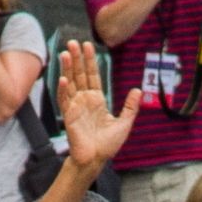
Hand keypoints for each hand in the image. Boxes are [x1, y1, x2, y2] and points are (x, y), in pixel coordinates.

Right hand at [56, 41, 140, 167]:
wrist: (96, 159)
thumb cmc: (108, 145)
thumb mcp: (124, 124)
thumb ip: (130, 107)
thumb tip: (138, 90)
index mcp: (97, 100)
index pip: (93, 76)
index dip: (90, 61)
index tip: (88, 45)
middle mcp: (84, 100)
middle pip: (80, 75)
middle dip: (77, 58)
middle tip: (73, 42)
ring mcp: (75, 106)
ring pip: (70, 83)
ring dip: (68, 68)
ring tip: (65, 52)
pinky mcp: (69, 116)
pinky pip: (65, 100)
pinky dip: (63, 89)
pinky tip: (64, 78)